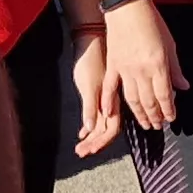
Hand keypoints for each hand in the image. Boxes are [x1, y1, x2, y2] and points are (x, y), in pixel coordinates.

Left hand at [69, 28, 119, 156]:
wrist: (90, 39)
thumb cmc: (91, 60)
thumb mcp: (89, 84)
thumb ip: (90, 107)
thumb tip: (90, 128)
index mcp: (112, 102)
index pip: (111, 130)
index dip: (101, 142)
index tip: (89, 151)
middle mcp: (111, 103)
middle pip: (106, 130)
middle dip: (94, 144)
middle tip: (81, 153)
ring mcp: (105, 99)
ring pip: (100, 124)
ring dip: (91, 137)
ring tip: (80, 147)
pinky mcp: (98, 93)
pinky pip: (95, 115)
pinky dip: (88, 126)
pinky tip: (82, 132)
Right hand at [106, 0, 185, 133]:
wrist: (127, 8)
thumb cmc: (151, 23)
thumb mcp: (170, 45)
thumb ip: (176, 69)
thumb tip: (183, 87)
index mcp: (158, 65)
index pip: (165, 95)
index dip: (168, 110)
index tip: (171, 118)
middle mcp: (141, 71)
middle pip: (149, 101)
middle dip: (155, 116)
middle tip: (158, 125)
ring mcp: (124, 70)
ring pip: (132, 99)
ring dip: (139, 114)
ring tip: (145, 123)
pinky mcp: (112, 66)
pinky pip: (110, 88)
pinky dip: (109, 102)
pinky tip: (109, 114)